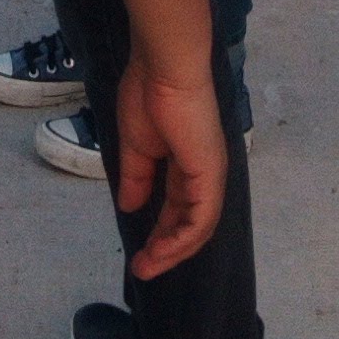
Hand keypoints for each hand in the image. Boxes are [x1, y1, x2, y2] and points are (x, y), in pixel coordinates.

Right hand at [108, 48, 230, 277]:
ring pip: (197, 227)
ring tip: (147, 267)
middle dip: (165, 249)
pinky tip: (162, 251)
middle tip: (142, 268)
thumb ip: (136, 178)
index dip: (159, 231)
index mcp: (185, 162)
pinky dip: (182, 239)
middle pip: (189, 222)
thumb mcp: (136, 145)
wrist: (163, 70)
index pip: (177, 207)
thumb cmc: (147, 95)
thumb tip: (129, 205)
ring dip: (172, 251)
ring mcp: (209, 175)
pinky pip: (200, 218)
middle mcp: (202, 173)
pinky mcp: (209, 175)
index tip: (139, 252)